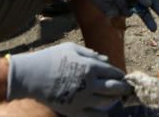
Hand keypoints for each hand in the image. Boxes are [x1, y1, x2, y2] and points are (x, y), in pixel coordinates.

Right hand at [7, 42, 128, 114]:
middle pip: (115, 88)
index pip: (113, 72)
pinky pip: (94, 116)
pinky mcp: (74, 111)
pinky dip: (103, 114)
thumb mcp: (72, 49)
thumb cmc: (51, 58)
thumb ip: (91, 54)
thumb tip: (106, 61)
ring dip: (114, 100)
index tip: (123, 77)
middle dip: (124, 88)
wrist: (31, 76)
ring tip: (115, 98)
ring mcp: (82, 98)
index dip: (120, 75)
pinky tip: (104, 112)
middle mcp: (90, 83)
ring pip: (107, 102)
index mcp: (90, 66)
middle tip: (127, 89)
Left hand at [71, 0, 158, 30]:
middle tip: (154, 29)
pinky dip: (119, 7)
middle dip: (149, 21)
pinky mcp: (114, 13)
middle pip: (144, 13)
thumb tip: (149, 4)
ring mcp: (123, 7)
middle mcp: (132, 1)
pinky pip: (121, 14)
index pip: (151, 2)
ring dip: (126, 6)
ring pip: (130, 13)